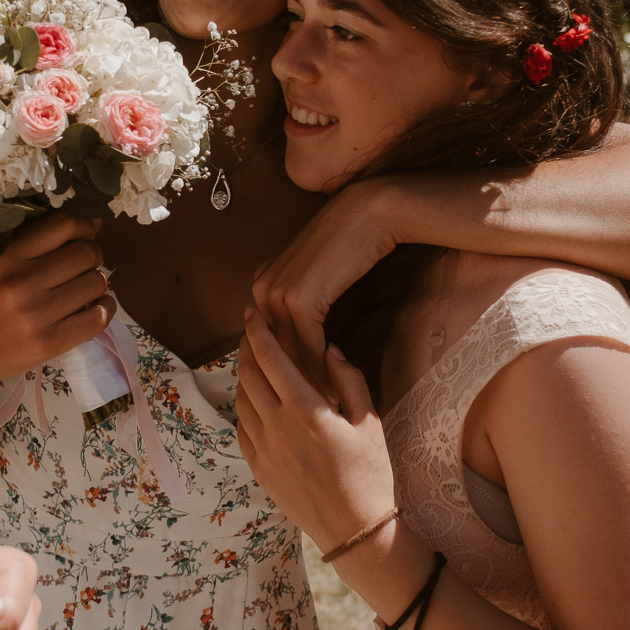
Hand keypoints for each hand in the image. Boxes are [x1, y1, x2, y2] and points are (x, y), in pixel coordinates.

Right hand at [0, 214, 108, 399]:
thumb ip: (30, 244)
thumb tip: (90, 224)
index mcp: (4, 256)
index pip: (62, 224)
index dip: (83, 224)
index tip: (86, 231)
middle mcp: (20, 283)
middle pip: (86, 253)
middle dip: (92, 255)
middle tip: (84, 263)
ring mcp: (36, 316)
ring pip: (96, 283)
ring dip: (97, 282)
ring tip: (84, 287)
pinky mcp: (49, 343)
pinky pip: (98, 317)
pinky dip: (105, 308)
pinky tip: (96, 306)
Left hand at [233, 306, 396, 550]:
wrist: (355, 530)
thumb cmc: (370, 474)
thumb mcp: (369, 422)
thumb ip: (348, 380)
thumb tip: (329, 347)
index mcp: (305, 409)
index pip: (271, 358)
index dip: (257, 331)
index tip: (251, 312)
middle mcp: (277, 426)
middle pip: (248, 374)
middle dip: (246, 348)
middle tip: (250, 331)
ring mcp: (264, 449)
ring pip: (241, 400)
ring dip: (243, 376)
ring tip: (252, 363)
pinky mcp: (259, 469)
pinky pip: (241, 428)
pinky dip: (243, 408)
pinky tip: (255, 402)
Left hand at [251, 177, 398, 389]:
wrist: (368, 215)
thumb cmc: (348, 247)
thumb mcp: (314, 277)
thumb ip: (297, 303)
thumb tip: (294, 340)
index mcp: (261, 285)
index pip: (264, 341)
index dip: (279, 372)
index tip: (295, 398)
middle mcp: (262, 290)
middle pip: (270, 352)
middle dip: (288, 385)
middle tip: (306, 415)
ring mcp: (277, 294)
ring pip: (287, 354)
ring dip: (304, 384)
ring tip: (321, 410)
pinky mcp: (300, 299)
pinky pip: (307, 347)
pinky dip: (319, 371)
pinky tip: (333, 389)